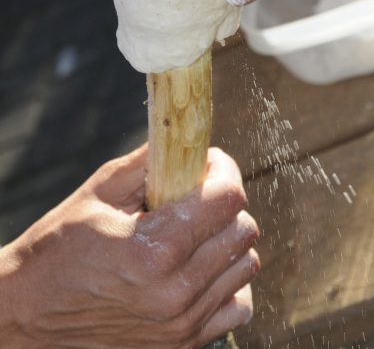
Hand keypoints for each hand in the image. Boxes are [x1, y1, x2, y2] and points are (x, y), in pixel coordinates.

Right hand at [0, 145, 258, 347]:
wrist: (30, 313)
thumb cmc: (59, 247)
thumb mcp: (99, 192)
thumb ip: (151, 163)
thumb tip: (189, 143)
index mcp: (154, 248)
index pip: (228, 197)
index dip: (223, 169)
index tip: (208, 162)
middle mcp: (176, 290)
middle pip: (243, 228)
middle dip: (224, 201)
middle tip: (196, 195)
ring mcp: (183, 323)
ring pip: (246, 263)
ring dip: (226, 239)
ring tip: (193, 231)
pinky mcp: (184, 343)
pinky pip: (238, 304)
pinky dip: (225, 281)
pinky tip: (196, 268)